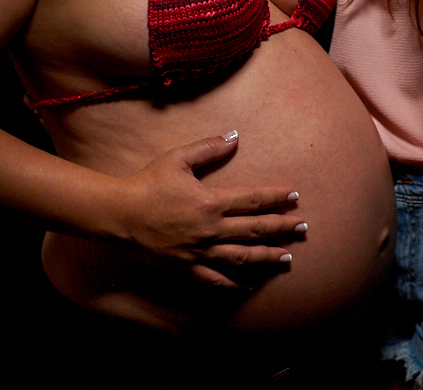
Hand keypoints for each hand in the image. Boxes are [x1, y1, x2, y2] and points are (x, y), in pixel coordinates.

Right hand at [120, 130, 305, 288]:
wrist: (119, 215)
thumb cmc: (148, 183)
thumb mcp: (178, 158)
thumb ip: (209, 147)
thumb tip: (235, 135)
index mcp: (211, 202)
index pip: (253, 200)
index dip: (276, 198)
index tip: (294, 197)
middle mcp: (211, 230)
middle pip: (255, 230)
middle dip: (282, 228)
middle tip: (303, 228)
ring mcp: (200, 252)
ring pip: (242, 258)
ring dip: (267, 257)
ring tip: (287, 258)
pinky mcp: (187, 267)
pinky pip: (216, 280)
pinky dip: (234, 284)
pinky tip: (249, 286)